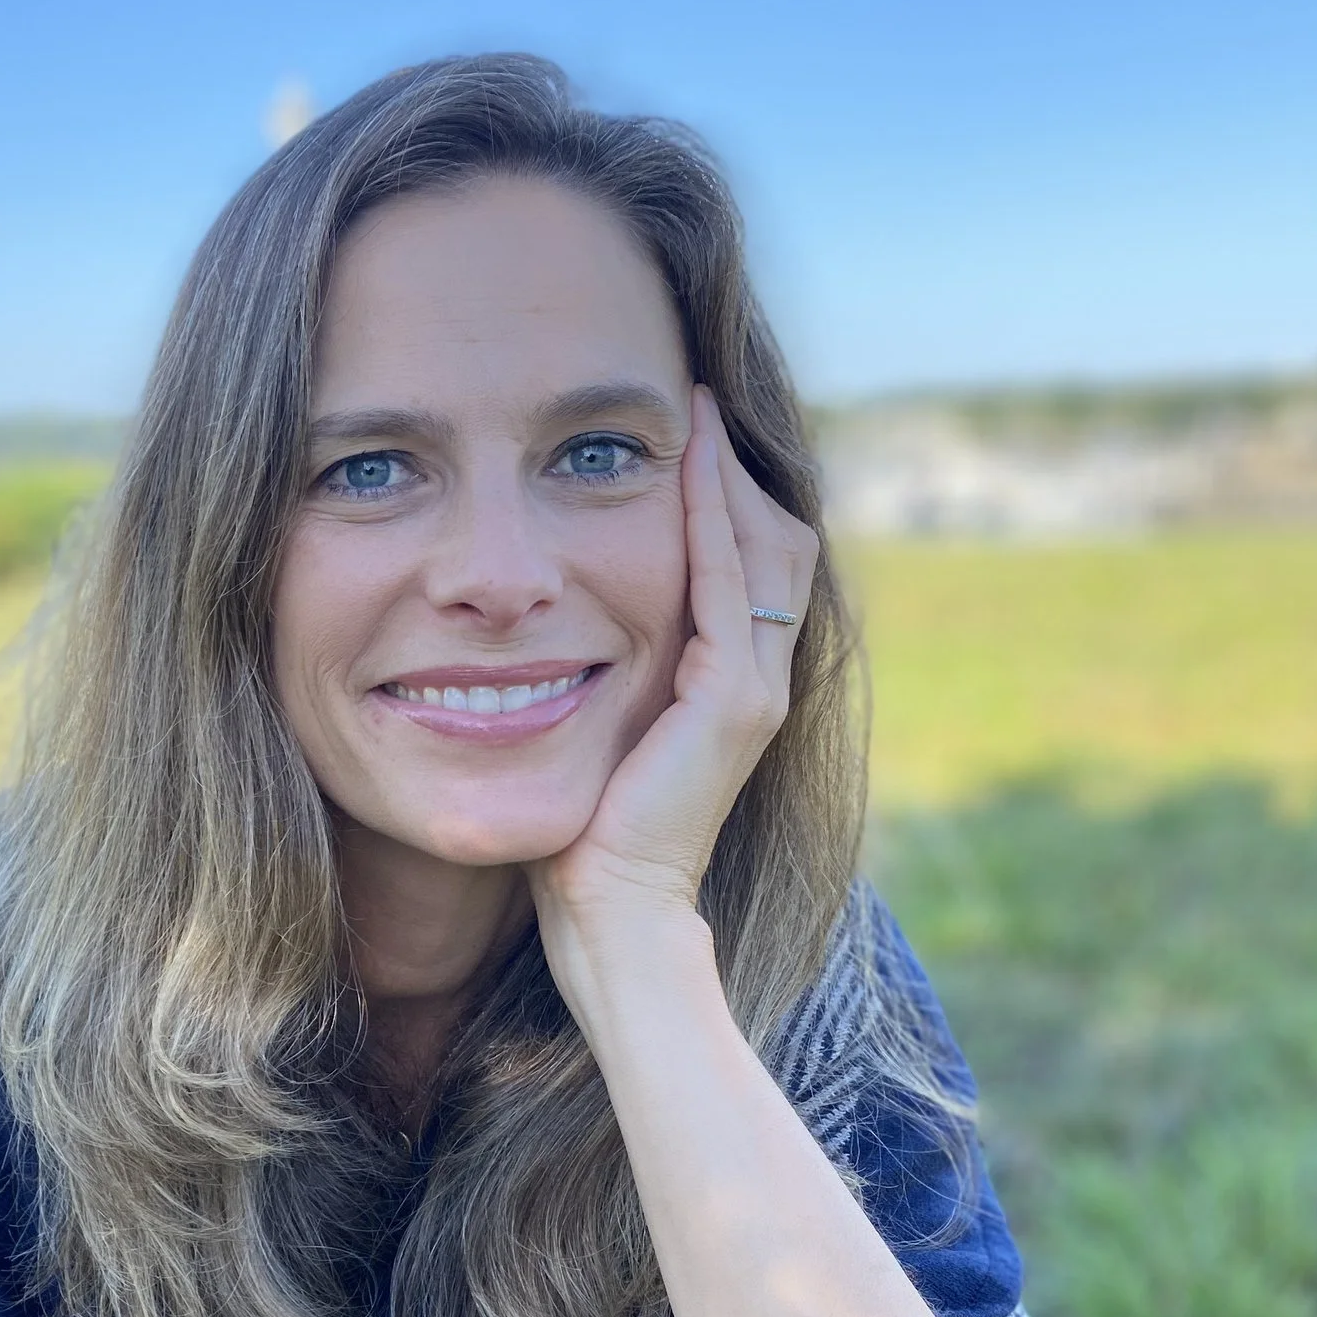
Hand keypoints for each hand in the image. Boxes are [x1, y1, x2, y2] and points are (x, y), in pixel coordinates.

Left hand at [530, 386, 818, 1002]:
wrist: (611, 915)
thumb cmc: (583, 838)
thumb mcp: (594, 732)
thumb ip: (598, 678)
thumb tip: (541, 632)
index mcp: (734, 685)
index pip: (752, 564)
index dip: (725, 496)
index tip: (682, 433)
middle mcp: (761, 679)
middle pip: (776, 540)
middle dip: (736, 468)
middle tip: (693, 402)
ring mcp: (757, 689)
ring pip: (765, 548)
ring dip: (727, 474)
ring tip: (694, 410)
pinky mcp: (734, 701)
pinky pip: (730, 583)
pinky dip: (710, 516)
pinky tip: (683, 462)